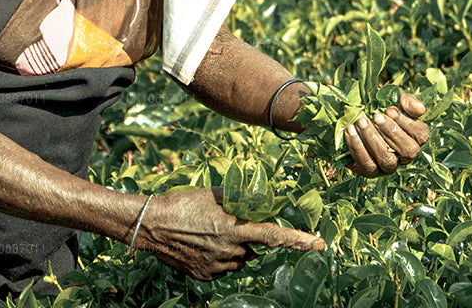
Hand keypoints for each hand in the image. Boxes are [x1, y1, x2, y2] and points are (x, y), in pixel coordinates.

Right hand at [134, 187, 323, 280]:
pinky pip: (222, 269)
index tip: (320, 244)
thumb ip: (240, 200)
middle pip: (253, 249)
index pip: (274, 236)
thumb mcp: (214, 195)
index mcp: (234, 228)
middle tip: (227, 225)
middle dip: (247, 240)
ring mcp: (216, 266)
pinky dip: (218, 259)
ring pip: (238, 260)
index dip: (299, 240)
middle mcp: (229, 250)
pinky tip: (201, 245)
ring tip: (208, 234)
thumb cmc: (182, 204)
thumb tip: (260, 199)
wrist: (151, 225)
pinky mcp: (204, 276)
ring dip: (233, 250)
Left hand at [344, 91, 430, 177]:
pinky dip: (357, 147)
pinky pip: (366, 165)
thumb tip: (421, 109)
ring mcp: (387, 166)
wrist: (355, 116)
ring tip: (361, 122)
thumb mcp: (395, 99)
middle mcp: (404, 157)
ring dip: (373, 139)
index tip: (389, 110)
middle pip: (408, 152)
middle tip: (376, 116)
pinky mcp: (369, 171)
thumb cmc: (380, 107)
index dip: (407, 123)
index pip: (421, 136)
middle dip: (391, 132)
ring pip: (387, 161)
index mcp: (415, 138)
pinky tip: (350, 131)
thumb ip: (408, 102)